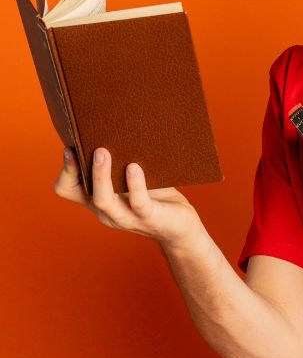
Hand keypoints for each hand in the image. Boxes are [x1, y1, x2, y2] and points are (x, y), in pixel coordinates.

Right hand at [53, 147, 199, 246]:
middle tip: (90, 145)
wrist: (181, 228)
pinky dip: (135, 184)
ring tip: (103, 152)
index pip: (67, 189)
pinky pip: (138, 202)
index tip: (70, 147)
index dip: (66, 169)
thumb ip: (124, 164)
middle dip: (77, 168)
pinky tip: (135, 167)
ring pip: (103, 200)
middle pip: (77, 192)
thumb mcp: (136, 180)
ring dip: (101, 175)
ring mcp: (127, 217)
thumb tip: (117, 129)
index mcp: (99, 201)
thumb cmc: (158, 200)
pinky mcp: (150, 218)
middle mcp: (107, 211)